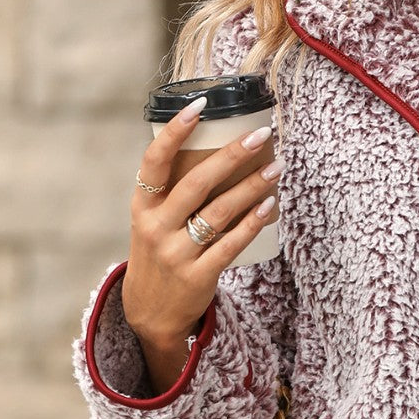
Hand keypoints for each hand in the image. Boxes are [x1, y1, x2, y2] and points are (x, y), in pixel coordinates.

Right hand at [122, 99, 283, 390]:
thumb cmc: (158, 254)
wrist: (150, 313)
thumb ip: (172, 193)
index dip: (176, 132)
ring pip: (219, 212)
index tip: (201, 105)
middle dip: (232, 155)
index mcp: (142, 207)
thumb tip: (217, 152)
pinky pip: (230, 245)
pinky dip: (252, 223)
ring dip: (252, 187)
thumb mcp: (151, 222)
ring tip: (276, 168)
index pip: (154, 162)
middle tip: (260, 135)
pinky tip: (269, 207)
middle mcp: (155, 228)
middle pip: (197, 183)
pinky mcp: (198, 276)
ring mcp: (176, 254)